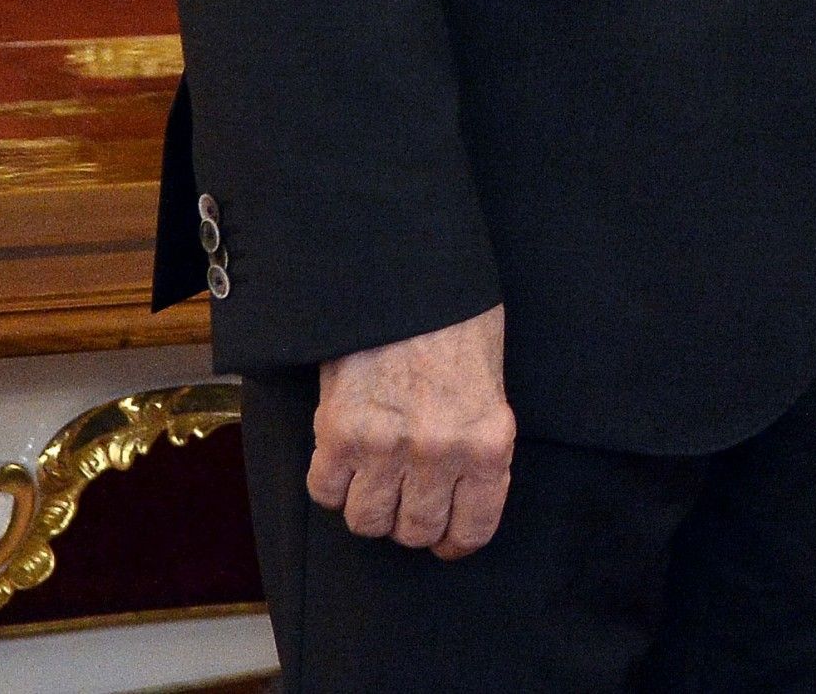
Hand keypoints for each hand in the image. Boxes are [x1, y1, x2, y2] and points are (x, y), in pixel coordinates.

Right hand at [309, 303, 514, 556]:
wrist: (405, 276)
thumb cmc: (454, 319)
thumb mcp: (489, 379)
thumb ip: (476, 436)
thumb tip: (459, 486)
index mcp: (488, 440)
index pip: (472, 528)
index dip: (454, 540)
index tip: (445, 538)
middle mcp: (440, 452)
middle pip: (414, 530)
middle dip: (408, 519)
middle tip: (404, 494)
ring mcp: (387, 446)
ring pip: (367, 520)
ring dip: (368, 503)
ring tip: (373, 472)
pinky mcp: (339, 434)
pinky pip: (326, 491)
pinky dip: (332, 481)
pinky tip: (344, 454)